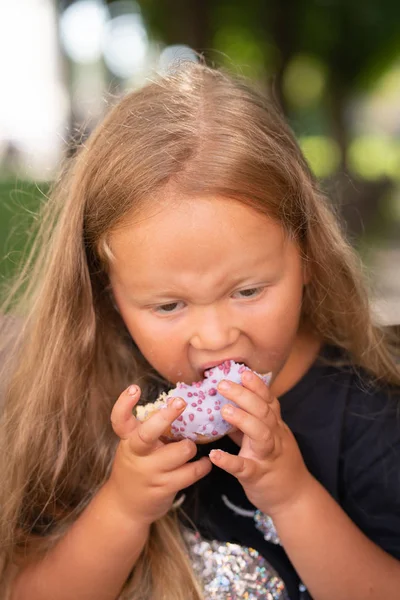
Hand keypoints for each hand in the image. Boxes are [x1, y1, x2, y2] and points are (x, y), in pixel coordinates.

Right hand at [107, 385, 211, 525]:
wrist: (126, 507)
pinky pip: (191, 472)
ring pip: (181, 451)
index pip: (120, 420)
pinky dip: (202, 465)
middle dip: (165, 417)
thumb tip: (178, 405)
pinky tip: (205, 462)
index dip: (124, 403)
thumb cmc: (137, 466)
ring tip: (192, 446)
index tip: (135, 387)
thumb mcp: (135, 448)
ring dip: (191, 446)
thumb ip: (149, 430)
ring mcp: (150, 472)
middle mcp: (137, 455)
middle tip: (180, 402)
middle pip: (147, 434)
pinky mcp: (164, 488)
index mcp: (128, 440)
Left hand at [209, 371, 313, 516]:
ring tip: (224, 410)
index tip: (242, 371)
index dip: (257, 386)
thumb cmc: (276, 465)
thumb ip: (249, 423)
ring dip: (243, 420)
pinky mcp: (259, 476)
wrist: (295, 499)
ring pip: (261, 435)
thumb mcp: (268, 439)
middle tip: (223, 384)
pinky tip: (215, 455)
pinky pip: (245, 468)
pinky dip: (230, 461)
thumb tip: (227, 404)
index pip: (269, 400)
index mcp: (276, 426)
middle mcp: (275, 438)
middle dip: (245, 396)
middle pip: (264, 412)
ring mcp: (268, 457)